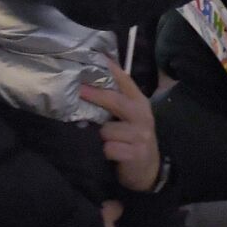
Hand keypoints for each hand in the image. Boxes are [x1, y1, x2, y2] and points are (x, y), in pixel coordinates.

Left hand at [80, 59, 161, 192]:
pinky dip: (106, 152)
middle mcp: (143, 115)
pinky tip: (113, 154)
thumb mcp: (129, 117)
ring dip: (102, 136)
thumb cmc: (133, 139)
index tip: (93, 57)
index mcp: (140, 102)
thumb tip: (87, 82)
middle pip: (115, 100)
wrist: (149, 169)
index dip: (109, 69)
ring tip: (108, 142)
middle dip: (94, 94)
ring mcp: (141, 135)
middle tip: (77, 89)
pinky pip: (109, 148)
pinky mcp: (136, 153)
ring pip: (107, 129)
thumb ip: (115, 101)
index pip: (125, 80)